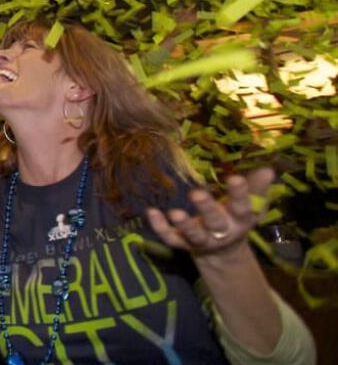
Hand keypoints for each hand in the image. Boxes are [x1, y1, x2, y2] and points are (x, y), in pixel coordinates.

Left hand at [145, 167, 273, 258]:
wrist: (223, 249)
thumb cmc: (235, 217)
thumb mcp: (249, 204)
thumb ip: (256, 188)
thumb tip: (268, 169)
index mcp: (240, 220)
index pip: (242, 207)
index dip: (240, 194)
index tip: (235, 177)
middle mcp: (221, 231)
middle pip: (215, 222)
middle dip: (207, 209)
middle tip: (196, 194)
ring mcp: (201, 239)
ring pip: (193, 234)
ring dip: (184, 224)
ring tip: (174, 213)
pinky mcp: (183, 243)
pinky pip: (171, 238)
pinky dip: (160, 228)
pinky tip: (151, 213)